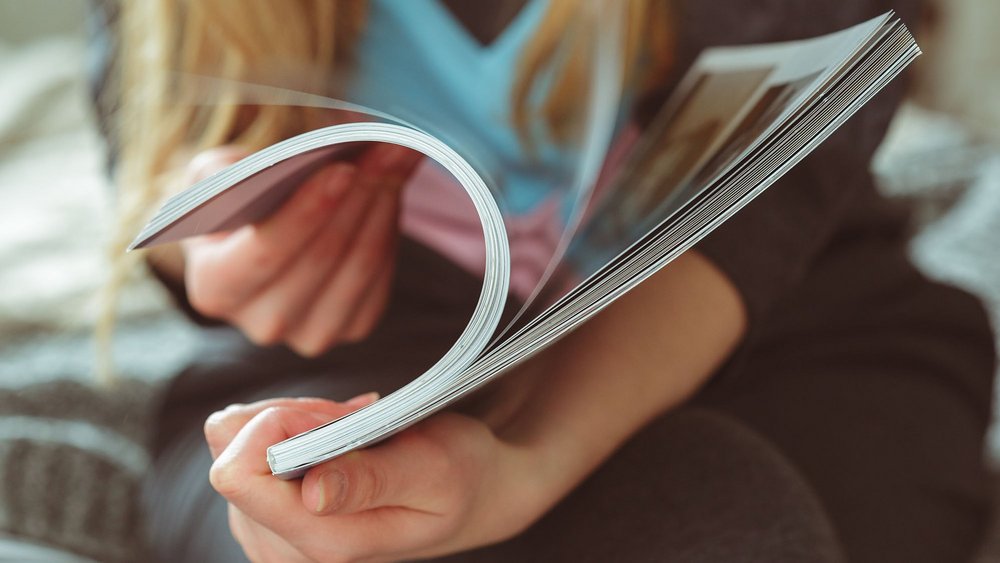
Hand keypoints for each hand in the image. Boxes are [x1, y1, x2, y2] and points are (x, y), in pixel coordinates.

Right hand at [181, 144, 421, 355]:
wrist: (257, 239)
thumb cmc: (234, 202)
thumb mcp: (213, 176)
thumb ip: (227, 173)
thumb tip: (279, 165)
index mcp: (214, 288)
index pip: (266, 254)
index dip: (307, 212)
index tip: (343, 169)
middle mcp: (263, 323)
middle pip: (322, 257)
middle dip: (359, 196)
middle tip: (387, 146)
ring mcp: (311, 333)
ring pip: (358, 266)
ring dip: (383, 206)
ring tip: (398, 157)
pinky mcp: (353, 327)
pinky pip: (380, 276)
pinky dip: (389, 228)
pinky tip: (393, 187)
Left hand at [206, 397, 546, 562]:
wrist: (474, 494)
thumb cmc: (461, 475)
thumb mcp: (432, 470)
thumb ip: (371, 480)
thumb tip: (311, 493)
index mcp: (324, 545)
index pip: (238, 476)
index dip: (277, 425)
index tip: (333, 414)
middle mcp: (285, 552)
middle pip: (232, 454)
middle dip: (291, 419)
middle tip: (354, 419)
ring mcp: (272, 538)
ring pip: (234, 448)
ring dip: (293, 423)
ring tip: (354, 430)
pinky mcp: (267, 519)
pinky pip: (245, 453)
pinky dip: (289, 432)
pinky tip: (338, 440)